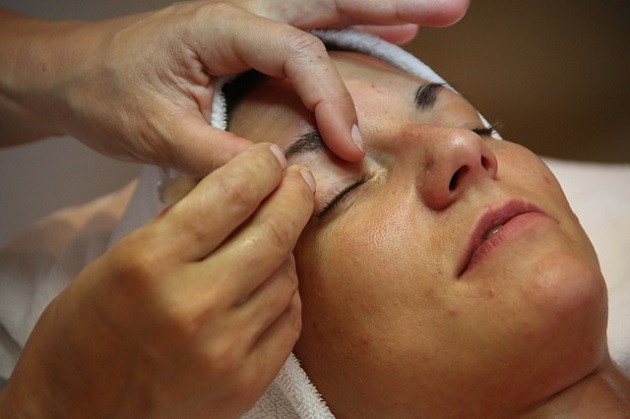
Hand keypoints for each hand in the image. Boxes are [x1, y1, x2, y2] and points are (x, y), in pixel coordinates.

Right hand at [0, 143, 315, 417]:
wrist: (80, 415)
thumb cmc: (86, 333)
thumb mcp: (117, 261)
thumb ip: (178, 226)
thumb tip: (235, 191)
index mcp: (150, 263)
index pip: (229, 196)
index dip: (259, 168)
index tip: (271, 158)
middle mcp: (193, 305)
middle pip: (272, 233)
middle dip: (295, 196)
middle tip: (300, 181)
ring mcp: (225, 349)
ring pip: (287, 276)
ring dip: (286, 249)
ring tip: (274, 238)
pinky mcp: (245, 382)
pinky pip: (289, 321)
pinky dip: (286, 294)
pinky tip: (273, 282)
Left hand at [1, 0, 469, 172]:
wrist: (74, 75)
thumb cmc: (108, 95)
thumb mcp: (161, 136)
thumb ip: (226, 159)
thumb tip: (286, 179)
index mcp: (221, 28)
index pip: (298, 58)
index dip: (332, 103)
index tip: (351, 151)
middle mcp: (242, 13)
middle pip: (332, 2)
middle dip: (396, 5)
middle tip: (454, 6)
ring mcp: (247, 21)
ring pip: (327, 9)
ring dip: (384, 11)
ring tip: (439, 12)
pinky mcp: (247, 39)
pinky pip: (310, 32)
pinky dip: (353, 32)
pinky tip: (385, 37)